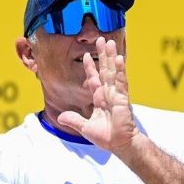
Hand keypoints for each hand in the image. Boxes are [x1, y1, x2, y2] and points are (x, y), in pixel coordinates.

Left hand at [58, 37, 139, 154]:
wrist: (120, 145)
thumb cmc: (107, 137)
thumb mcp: (85, 128)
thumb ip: (74, 120)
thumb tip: (60, 117)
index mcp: (99, 98)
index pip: (93, 78)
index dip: (90, 67)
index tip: (86, 55)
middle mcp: (108, 93)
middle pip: (104, 70)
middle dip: (102, 55)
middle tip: (101, 39)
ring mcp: (116, 94)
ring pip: (112, 71)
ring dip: (111, 57)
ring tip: (110, 42)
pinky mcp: (122, 98)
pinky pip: (121, 81)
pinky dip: (120, 70)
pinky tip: (119, 59)